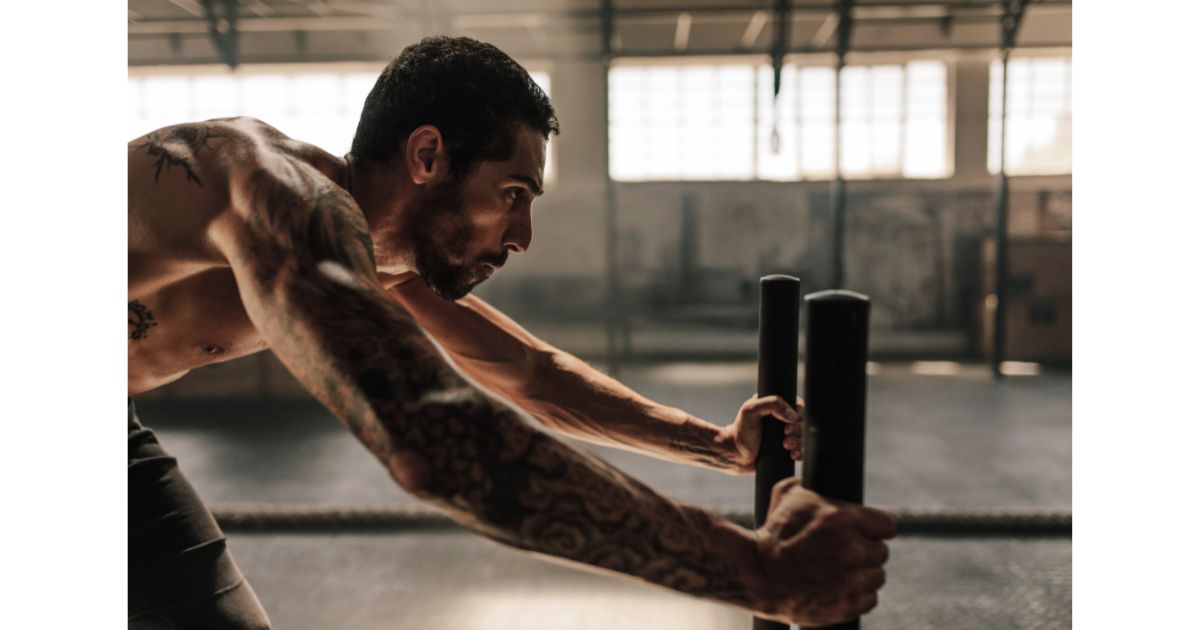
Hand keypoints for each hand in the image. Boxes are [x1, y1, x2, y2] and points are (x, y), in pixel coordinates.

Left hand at [722, 394, 803, 473]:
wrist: (735, 455)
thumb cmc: (741, 431)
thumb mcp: (751, 410)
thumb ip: (771, 404)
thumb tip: (794, 416)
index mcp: (775, 408)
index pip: (798, 406)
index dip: (798, 414)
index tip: (788, 422)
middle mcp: (782, 421)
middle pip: (802, 423)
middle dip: (797, 430)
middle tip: (785, 435)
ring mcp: (785, 436)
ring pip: (803, 437)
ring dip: (798, 442)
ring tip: (786, 446)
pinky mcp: (786, 451)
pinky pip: (801, 451)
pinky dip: (800, 453)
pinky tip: (792, 455)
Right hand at [748, 477, 896, 625]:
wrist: (756, 574)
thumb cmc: (772, 533)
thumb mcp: (786, 495)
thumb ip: (809, 483)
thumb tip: (817, 474)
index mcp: (844, 520)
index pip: (888, 525)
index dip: (876, 528)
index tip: (867, 532)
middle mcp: (852, 550)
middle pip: (881, 552)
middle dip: (865, 551)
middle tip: (845, 552)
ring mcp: (852, 581)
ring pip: (877, 577)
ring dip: (863, 574)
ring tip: (840, 571)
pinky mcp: (848, 605)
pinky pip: (869, 600)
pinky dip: (857, 595)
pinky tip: (839, 588)